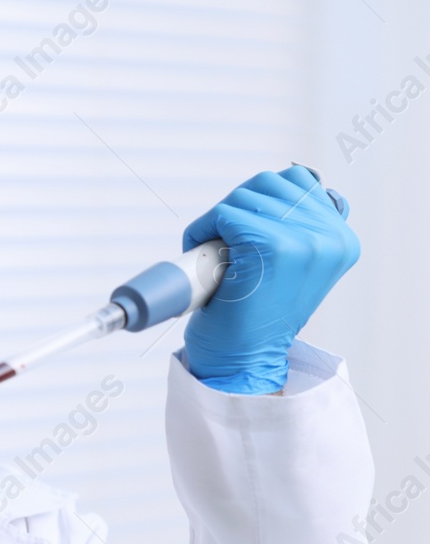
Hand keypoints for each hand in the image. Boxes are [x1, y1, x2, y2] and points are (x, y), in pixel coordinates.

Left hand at [181, 165, 359, 393]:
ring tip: (218, 257)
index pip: (298, 182)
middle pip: (268, 184)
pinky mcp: (272, 246)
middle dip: (235, 210)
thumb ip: (302, 227)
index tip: (245, 238)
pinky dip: (203, 231)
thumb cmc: (256, 316)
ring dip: (218, 222)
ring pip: (244, 197)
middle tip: (225, 247)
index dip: (258, 204)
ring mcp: (305, 239)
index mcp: (341, 238)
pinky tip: (207, 260)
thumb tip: (297, 182)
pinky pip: (224, 214)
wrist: (242, 361)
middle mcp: (331, 236)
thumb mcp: (293, 267)